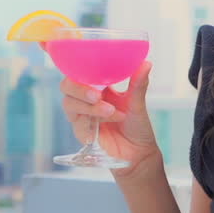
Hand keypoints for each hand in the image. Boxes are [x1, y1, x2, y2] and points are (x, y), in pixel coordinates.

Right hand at [59, 61, 161, 176]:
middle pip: (67, 86)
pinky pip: (77, 122)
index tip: (79, 60)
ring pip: (69, 103)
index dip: (72, 64)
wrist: (138, 152)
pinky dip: (92, 120)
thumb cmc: (136, 126)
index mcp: (97, 85)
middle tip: (97, 95)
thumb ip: (138, 83)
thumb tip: (146, 63)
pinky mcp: (81, 131)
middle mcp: (86, 98)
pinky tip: (106, 122)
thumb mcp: (138, 102)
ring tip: (110, 111)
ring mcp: (82, 114)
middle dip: (79, 89)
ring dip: (89, 106)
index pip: (78, 70)